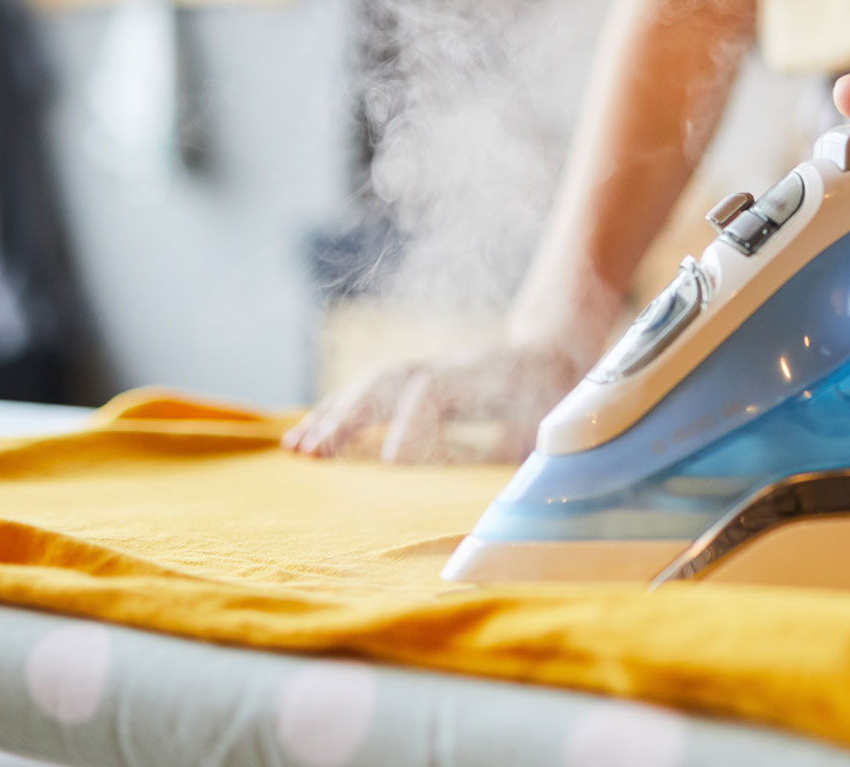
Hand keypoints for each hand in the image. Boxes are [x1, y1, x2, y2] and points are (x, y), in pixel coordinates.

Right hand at [282, 340, 588, 462]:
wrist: (552, 354)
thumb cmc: (553, 404)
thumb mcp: (550, 430)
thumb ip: (518, 453)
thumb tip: (493, 495)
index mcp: (489, 378)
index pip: (437, 391)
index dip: (411, 423)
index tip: (392, 464)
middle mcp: (452, 367)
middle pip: (391, 381)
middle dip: (351, 418)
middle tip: (316, 455)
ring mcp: (430, 369)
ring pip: (372, 385)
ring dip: (332, 415)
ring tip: (296, 448)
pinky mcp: (416, 380)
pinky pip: (370, 392)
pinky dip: (336, 412)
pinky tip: (308, 436)